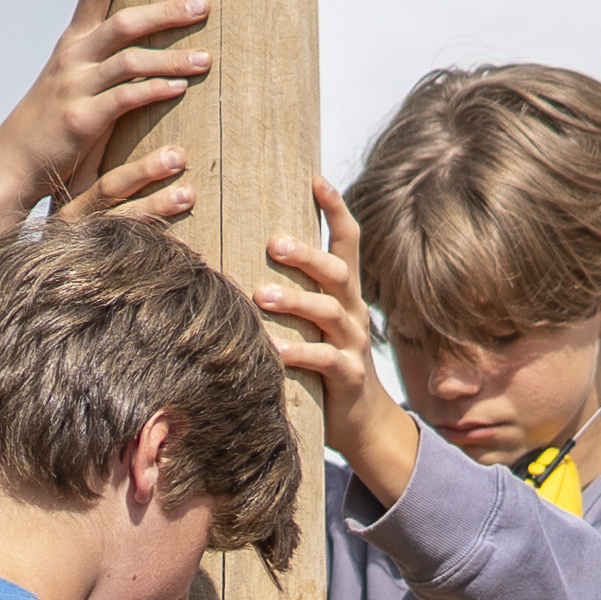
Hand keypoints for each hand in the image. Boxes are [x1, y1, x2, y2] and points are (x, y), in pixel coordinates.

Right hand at [0, 0, 211, 228]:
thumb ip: (99, 62)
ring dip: (171, 58)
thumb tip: (130, 41)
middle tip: (203, 4)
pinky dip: (154, 91)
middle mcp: (72, 58)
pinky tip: (180, 90)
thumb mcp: (72, 83)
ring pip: (129, 61)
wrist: (14, 161)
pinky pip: (124, 99)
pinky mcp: (82, 120)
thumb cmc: (54, 124)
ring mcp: (75, 87)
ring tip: (206, 59)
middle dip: (165, 11)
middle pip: (123, 22)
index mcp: (71, 44)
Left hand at [262, 177, 419, 505]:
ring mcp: (353, 344)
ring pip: (331, 313)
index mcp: (345, 292)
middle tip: (274, 242)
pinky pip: (327, 360)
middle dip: (307, 254)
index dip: (336, 208)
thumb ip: (292, 290)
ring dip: (296, 301)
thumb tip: (237, 252)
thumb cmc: (323, 363)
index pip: (348, 241)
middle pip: (338, 272)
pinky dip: (300, 352)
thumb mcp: (313, 322)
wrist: (363, 421)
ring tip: (261, 296)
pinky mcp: (348, 376)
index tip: (316, 178)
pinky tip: (274, 349)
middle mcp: (353, 312)